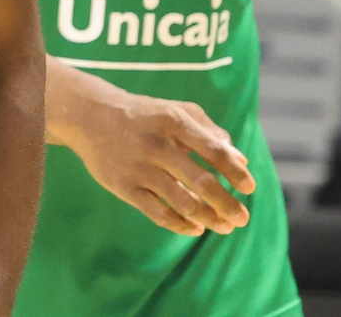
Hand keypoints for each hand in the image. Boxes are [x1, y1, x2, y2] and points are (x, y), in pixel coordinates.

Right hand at [50, 61, 254, 236]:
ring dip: (208, 218)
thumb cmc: (143, 114)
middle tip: (243, 218)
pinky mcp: (124, 186)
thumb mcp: (175, 110)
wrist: (90, 115)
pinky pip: (157, 212)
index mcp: (173, 121)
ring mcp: (139, 167)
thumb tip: (240, 160)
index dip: (235, 171)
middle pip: (201, 181)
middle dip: (227, 204)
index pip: (213, 150)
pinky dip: (180, 224)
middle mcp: (157, 145)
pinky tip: (196, 228)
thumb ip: (209, 131)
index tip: (250, 187)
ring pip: (181, 201)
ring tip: (225, 227)